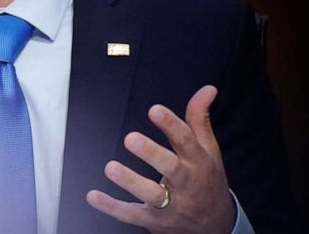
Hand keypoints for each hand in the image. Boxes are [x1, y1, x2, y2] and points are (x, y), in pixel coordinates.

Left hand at [85, 85, 235, 233]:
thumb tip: (207, 89)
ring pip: (151, 195)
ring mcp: (170, 205)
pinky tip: (93, 196)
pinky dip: (111, 207)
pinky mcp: (154, 220)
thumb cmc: (207, 181)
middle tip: (131, 139)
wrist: (215, 226)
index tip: (154, 110)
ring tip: (111, 168)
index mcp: (198, 163)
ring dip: (130, 182)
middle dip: (151, 154)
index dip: (171, 125)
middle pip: (171, 169)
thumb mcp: (209, 150)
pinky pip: (131, 215)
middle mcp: (185, 184)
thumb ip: (199, 118)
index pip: (187, 142)